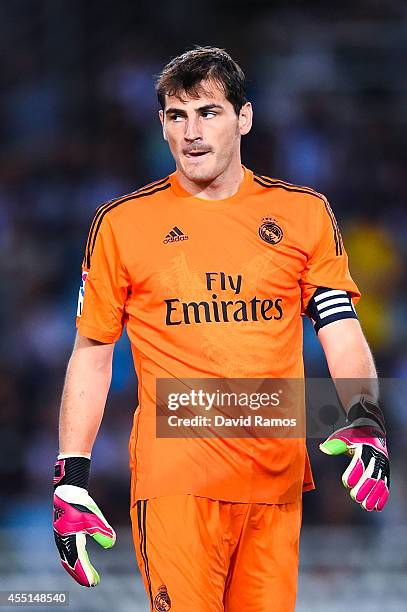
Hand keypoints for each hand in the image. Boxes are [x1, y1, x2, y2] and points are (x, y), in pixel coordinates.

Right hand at [53, 457, 115, 585]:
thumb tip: (111, 544)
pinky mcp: (63, 532)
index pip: (78, 561)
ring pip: (68, 558)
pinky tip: (80, 558)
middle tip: (92, 583)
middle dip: (81, 574)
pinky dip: (73, 558)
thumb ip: (102, 531)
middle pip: (71, 563)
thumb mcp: (93, 517)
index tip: (94, 583)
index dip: (86, 573)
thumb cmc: (80, 504)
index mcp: (70, 539)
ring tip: (87, 575)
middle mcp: (63, 541)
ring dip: (77, 567)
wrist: (67, 490)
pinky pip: (67, 551)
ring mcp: (61, 537)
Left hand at [319, 398, 389, 511]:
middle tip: (355, 498)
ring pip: (379, 481)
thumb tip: (324, 449)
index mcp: (364, 446)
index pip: (359, 460)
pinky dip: (382, 496)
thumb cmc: (353, 435)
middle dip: (363, 487)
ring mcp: (381, 463)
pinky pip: (385, 484)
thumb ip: (335, 445)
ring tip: (366, 506)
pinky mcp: (385, 469)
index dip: (353, 472)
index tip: (346, 483)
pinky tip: (378, 506)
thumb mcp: (343, 436)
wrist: (371, 428)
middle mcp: (375, 455)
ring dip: (373, 495)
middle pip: (370, 473)